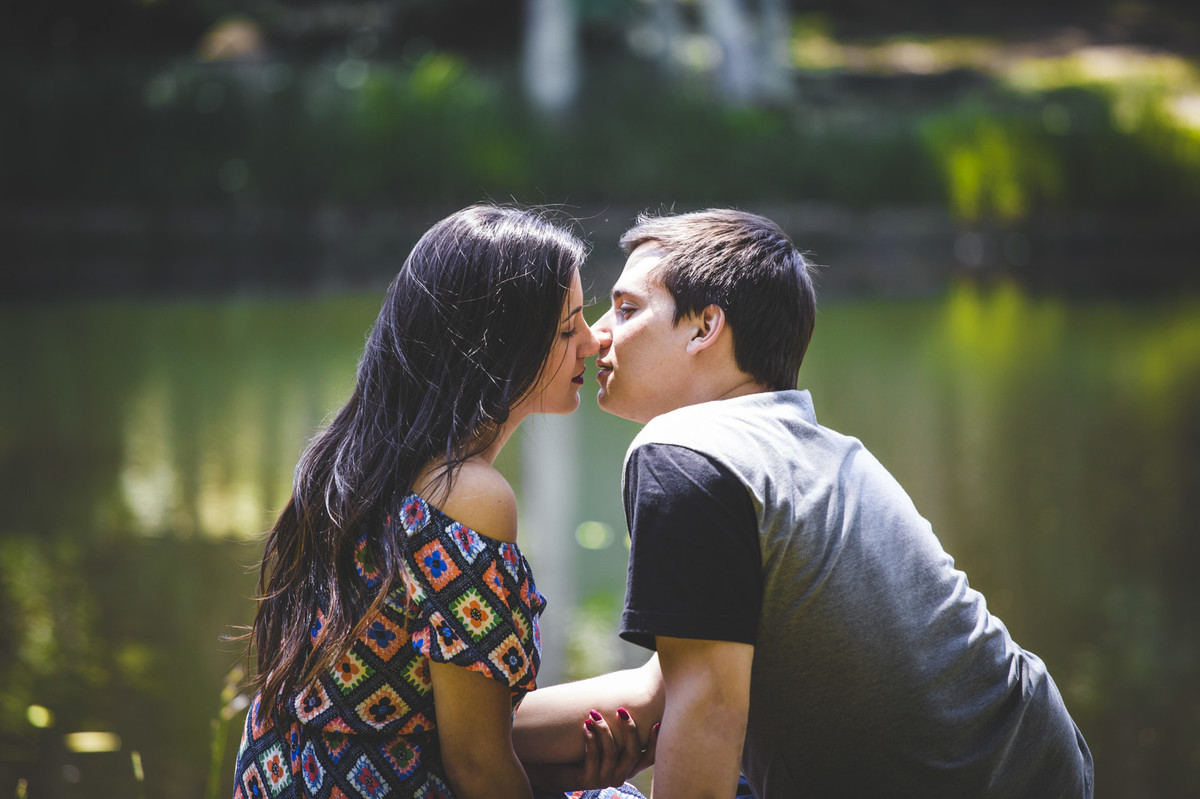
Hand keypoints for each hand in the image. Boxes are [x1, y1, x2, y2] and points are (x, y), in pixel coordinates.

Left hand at [526, 708, 658, 793]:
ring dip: (604, 730)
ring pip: (612, 753)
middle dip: (629, 730)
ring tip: (594, 714)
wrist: (555, 766)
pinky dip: (591, 740)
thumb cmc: (582, 747)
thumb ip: (618, 726)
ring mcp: (604, 779)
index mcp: (627, 765)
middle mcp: (619, 775)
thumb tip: (628, 698)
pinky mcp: (587, 781)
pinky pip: (593, 758)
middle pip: (633, 753)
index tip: (656, 722)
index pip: (649, 757)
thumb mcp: (604, 737)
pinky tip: (585, 726)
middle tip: (621, 710)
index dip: (655, 742)